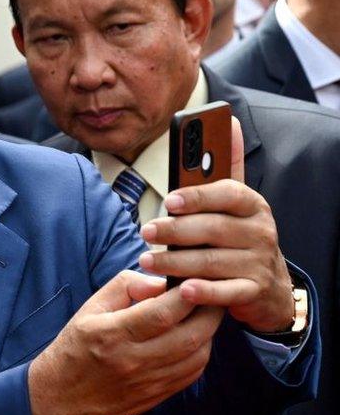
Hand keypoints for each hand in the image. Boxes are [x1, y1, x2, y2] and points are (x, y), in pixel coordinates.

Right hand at [28, 270, 223, 414]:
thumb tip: (159, 281)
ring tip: (204, 313)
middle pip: (190, 335)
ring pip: (197, 355)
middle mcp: (134, 360)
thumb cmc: (74, 348)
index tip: (196, 278)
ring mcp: (148, 381)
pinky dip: (202, 352)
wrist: (61, 397)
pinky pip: (193, 373)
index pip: (163, 312)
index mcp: (113, 334)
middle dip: (209, 311)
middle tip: (210, 293)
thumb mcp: (90, 309)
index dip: (187, 294)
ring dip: (209, 331)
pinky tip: (195, 338)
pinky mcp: (157, 395)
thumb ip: (124, 287)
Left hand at [138, 117, 293, 332]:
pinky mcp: (253, 292)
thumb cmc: (239, 235)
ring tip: (146, 260)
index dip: (198, 196)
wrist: (270, 285)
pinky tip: (181, 289)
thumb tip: (229, 122)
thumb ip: (227, 166)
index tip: (169, 200)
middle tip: (145, 232)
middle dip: (175, 231)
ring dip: (176, 262)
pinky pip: (226, 293)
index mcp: (252, 204)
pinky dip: (204, 292)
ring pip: (212, 261)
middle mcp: (260, 231)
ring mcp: (258, 263)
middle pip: (213, 229)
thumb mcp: (236, 201)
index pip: (227, 193)